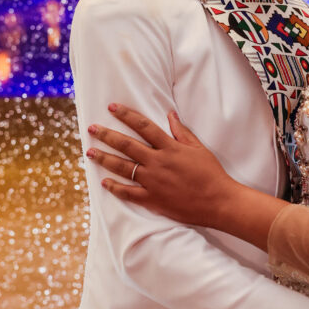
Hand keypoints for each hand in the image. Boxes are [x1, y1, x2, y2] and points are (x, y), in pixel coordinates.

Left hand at [86, 104, 233, 225]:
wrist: (218, 201)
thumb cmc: (211, 173)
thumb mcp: (199, 148)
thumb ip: (181, 132)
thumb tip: (169, 114)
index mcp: (170, 148)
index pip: (144, 126)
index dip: (127, 115)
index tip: (112, 107)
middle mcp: (158, 163)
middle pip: (127, 146)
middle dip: (107, 135)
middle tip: (92, 129)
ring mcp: (153, 182)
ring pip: (123, 168)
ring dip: (105, 159)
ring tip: (90, 152)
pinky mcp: (153, 200)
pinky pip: (129, 193)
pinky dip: (116, 188)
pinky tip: (105, 182)